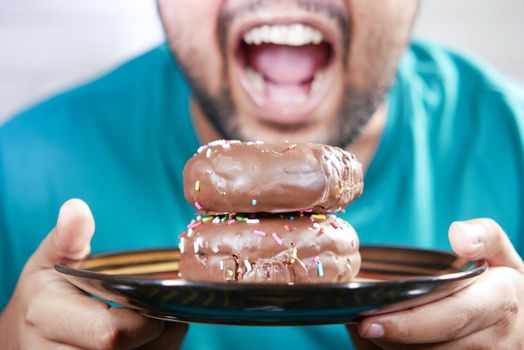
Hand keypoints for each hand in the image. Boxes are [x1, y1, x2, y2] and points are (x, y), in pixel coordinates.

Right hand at [0, 199, 187, 349]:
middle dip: (159, 330)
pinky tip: (152, 334)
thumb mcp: (49, 261)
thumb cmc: (42, 296)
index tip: (155, 296)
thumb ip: (68, 237)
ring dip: (161, 343)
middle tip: (167, 305)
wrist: (22, 337)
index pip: (110, 333)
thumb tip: (77, 208)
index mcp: (48, 316)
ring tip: (162, 317)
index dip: (144, 319)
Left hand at [347, 218, 523, 348]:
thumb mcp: (503, 256)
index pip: (450, 317)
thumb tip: (458, 233)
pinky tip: (379, 341)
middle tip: (357, 322)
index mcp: (498, 304)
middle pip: (431, 347)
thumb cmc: (504, 285)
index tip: (370, 321)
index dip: (408, 324)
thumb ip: (485, 237)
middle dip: (390, 339)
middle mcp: (493, 340)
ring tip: (363, 329)